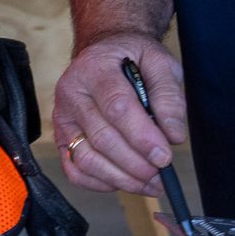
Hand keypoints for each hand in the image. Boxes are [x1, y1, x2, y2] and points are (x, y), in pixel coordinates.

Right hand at [51, 32, 185, 196]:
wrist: (105, 52)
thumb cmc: (133, 58)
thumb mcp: (160, 62)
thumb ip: (169, 96)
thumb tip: (173, 135)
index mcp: (95, 67)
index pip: (117, 107)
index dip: (142, 137)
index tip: (165, 157)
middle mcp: (71, 92)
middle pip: (102, 138)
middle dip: (136, 164)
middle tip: (162, 175)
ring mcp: (62, 117)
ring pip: (87, 159)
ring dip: (122, 179)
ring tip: (150, 183)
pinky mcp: (61, 137)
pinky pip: (76, 171)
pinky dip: (102, 183)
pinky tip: (126, 180)